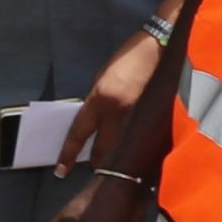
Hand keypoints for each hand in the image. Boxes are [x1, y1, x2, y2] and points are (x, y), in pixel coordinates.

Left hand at [56, 28, 160, 175]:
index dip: (69, 154)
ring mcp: (141, 118)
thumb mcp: (102, 79)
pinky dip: (138, 150)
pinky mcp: (159, 121)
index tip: (61, 171)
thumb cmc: (127, 59)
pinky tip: (138, 155)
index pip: (79, 133)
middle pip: (104, 151)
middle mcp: (119, 113)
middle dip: (98, 165)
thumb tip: (92, 125)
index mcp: (101, 100)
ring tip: (116, 169)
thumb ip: (96, 103)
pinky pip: (143, 143)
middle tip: (94, 173)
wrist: (160, 48)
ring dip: (119, 161)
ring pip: (125, 151)